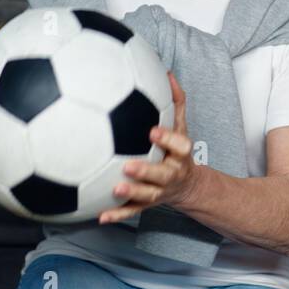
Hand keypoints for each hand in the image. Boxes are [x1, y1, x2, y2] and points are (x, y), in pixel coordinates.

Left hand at [98, 71, 194, 223]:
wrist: (187, 185)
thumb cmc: (177, 149)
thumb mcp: (181, 125)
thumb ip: (176, 101)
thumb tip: (167, 72)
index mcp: (180, 154)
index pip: (181, 145)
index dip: (168, 139)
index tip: (152, 131)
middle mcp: (172, 174)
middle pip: (163, 175)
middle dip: (148, 171)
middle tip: (128, 166)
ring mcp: (160, 192)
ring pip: (147, 196)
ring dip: (132, 194)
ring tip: (115, 190)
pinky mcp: (147, 204)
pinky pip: (132, 211)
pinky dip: (117, 214)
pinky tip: (101, 216)